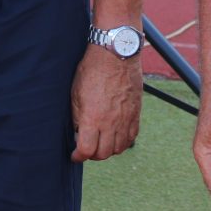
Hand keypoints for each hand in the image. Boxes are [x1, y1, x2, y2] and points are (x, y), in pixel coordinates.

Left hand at [70, 45, 141, 162]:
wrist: (116, 54)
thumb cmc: (92, 70)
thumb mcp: (76, 93)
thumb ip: (78, 116)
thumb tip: (78, 132)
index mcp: (93, 118)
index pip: (86, 150)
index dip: (78, 156)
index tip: (75, 154)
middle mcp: (111, 122)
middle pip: (103, 153)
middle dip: (92, 155)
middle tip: (87, 148)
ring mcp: (125, 119)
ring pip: (119, 148)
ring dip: (108, 150)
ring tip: (101, 142)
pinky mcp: (135, 113)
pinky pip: (131, 137)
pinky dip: (123, 141)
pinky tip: (116, 136)